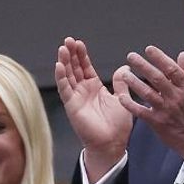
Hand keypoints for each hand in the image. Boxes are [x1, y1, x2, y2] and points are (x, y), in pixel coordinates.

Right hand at [56, 37, 134, 177]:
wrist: (112, 143)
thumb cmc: (117, 125)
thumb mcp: (121, 98)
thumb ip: (120, 83)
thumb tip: (125, 67)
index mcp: (94, 87)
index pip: (85, 67)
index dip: (81, 55)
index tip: (79, 43)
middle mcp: (82, 91)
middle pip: (74, 68)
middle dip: (71, 54)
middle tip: (68, 40)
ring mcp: (76, 98)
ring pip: (67, 76)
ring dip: (64, 62)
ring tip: (63, 48)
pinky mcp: (72, 105)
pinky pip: (65, 89)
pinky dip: (61, 77)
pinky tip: (59, 65)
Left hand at [117, 46, 183, 157]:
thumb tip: (181, 54)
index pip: (171, 69)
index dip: (160, 58)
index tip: (149, 49)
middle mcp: (175, 97)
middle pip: (157, 78)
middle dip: (143, 65)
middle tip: (131, 56)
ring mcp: (166, 110)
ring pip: (147, 93)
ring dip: (134, 83)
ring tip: (123, 74)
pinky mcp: (157, 122)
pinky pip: (141, 112)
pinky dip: (130, 105)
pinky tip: (121, 97)